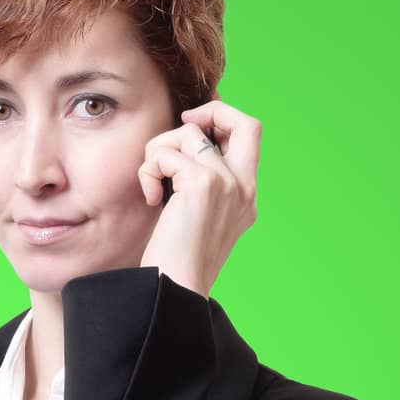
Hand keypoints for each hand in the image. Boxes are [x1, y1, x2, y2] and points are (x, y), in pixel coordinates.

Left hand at [136, 99, 260, 298]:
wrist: (176, 289)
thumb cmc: (175, 261)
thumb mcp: (195, 217)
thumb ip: (198, 182)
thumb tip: (183, 143)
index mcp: (245, 197)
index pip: (250, 135)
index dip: (222, 118)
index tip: (193, 123)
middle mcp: (243, 188)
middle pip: (244, 121)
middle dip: (211, 110)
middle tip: (182, 124)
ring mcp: (227, 183)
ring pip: (189, 132)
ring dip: (159, 150)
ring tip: (153, 183)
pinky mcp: (203, 185)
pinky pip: (166, 154)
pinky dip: (149, 171)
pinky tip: (151, 198)